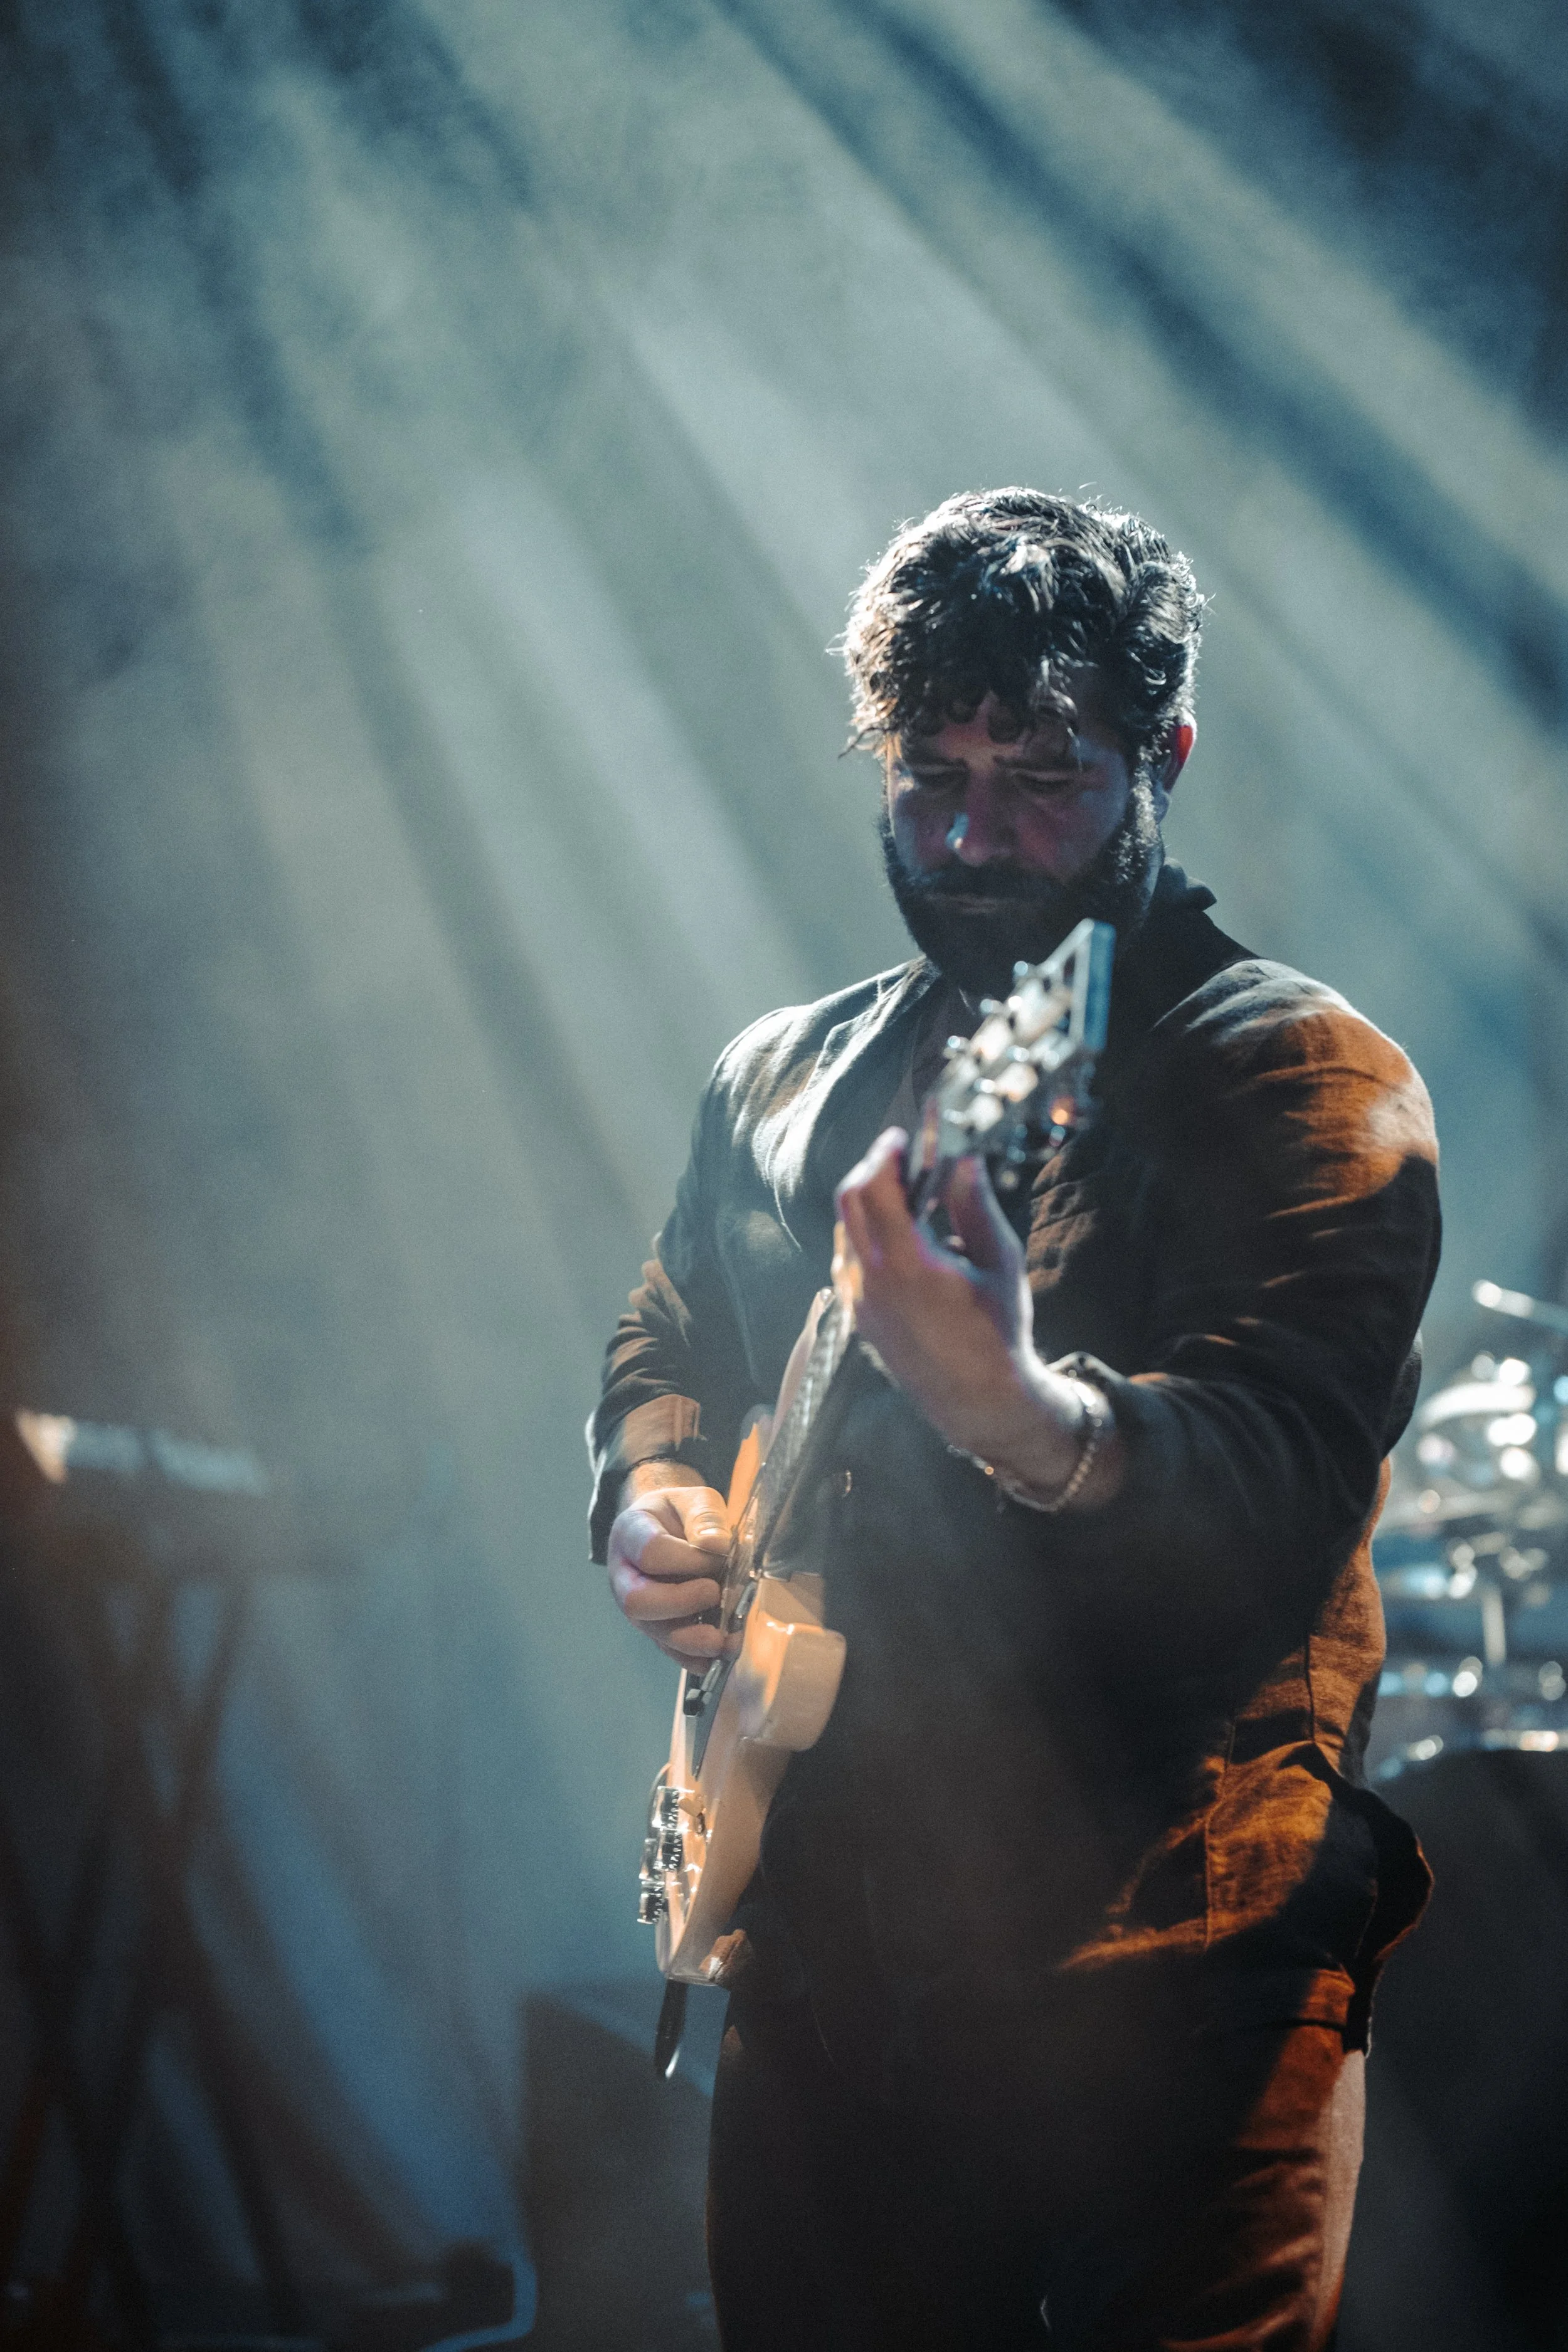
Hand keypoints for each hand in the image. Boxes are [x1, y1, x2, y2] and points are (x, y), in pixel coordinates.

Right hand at [607, 1477, 733, 1668]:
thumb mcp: (695, 1498)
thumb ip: (705, 1517)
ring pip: (653, 1632)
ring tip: (724, 1640)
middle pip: (637, 1601)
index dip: (687, 1559)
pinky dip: (695, 1657)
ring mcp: (638, 1606)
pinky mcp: (656, 1628)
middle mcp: (625, 1575)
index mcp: (630, 1534)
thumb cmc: (680, 1513)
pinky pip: (669, 1649)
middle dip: (680, 1604)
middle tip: (714, 1593)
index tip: (720, 1556)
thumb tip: (715, 1547)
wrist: (668, 1527)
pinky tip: (720, 1655)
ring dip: (691, 1640)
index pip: (650, 1552)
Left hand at [834, 1129, 1103, 1496]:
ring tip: (906, 1196)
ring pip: (845, 1229)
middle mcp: (871, 1282)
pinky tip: (898, 1236)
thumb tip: (963, 1157)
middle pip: (849, 1201)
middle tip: (901, 1156)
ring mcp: (858, 1302)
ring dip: (867, 1202)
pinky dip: (864, 1235)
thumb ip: (975, 1204)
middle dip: (872, 1169)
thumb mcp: (1000, 1261)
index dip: (884, 1153)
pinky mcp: (857, 1316)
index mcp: (908, 1266)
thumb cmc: (999, 1332)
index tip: (900, 1136)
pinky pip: (847, 1260)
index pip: (875, 1188)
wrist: (980, 1401)